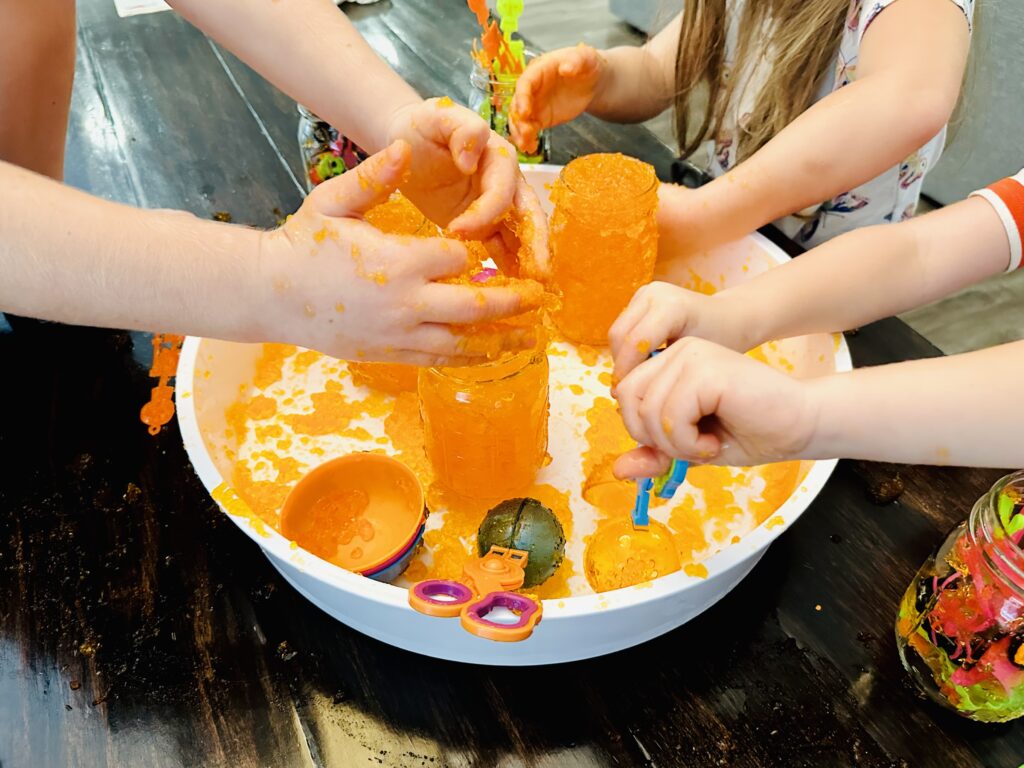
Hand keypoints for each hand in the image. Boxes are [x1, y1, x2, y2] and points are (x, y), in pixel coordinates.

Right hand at [257, 140, 541, 365]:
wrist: (268, 296)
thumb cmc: (302, 244)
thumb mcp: (333, 201)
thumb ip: (374, 177)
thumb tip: (406, 148)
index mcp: (398, 261)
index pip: (460, 256)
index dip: (478, 248)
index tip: (491, 244)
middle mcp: (405, 303)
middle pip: (475, 305)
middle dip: (513, 301)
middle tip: (540, 298)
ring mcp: (398, 334)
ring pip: (462, 342)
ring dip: (501, 340)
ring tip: (530, 338)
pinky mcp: (388, 354)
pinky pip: (438, 360)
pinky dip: (468, 359)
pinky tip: (489, 355)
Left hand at [385, 97, 548, 278]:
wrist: (405, 141)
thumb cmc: (421, 127)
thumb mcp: (437, 117)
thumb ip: (461, 129)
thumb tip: (474, 154)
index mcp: (498, 157)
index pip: (501, 190)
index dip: (485, 212)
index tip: (455, 230)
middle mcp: (505, 182)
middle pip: (528, 215)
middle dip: (535, 245)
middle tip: (539, 274)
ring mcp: (496, 206)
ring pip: (520, 236)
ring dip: (528, 262)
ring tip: (532, 292)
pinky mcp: (483, 225)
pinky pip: (501, 247)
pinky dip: (509, 268)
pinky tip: (511, 292)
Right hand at [510, 44, 604, 154]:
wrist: (593, 82)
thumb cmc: (587, 65)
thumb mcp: (586, 58)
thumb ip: (576, 61)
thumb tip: (566, 67)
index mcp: (539, 70)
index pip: (525, 83)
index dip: (522, 97)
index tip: (525, 112)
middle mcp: (532, 87)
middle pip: (517, 103)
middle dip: (518, 119)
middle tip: (525, 133)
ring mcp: (534, 104)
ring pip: (519, 118)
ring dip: (519, 132)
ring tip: (525, 145)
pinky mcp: (540, 118)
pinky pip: (529, 129)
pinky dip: (527, 139)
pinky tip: (530, 148)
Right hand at [609, 282, 753, 382]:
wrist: (728, 317)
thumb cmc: (718, 341)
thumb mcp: (692, 360)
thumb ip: (658, 372)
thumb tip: (620, 393)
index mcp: (672, 306)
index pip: (635, 342)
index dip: (626, 371)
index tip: (624, 395)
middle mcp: (654, 293)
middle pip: (619, 334)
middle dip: (620, 364)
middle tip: (625, 389)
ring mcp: (645, 292)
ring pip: (617, 331)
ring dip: (621, 357)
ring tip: (634, 378)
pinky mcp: (640, 296)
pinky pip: (623, 327)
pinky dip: (625, 348)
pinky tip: (640, 364)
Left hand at [611, 338, 817, 474]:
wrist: (800, 425)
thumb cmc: (751, 431)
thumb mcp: (690, 447)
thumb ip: (655, 452)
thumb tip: (619, 470)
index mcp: (670, 362)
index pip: (626, 395)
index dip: (646, 431)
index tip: (683, 441)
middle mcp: (678, 351)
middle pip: (629, 401)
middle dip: (656, 438)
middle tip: (693, 447)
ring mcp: (692, 355)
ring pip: (648, 411)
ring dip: (676, 444)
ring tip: (707, 443)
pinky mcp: (706, 369)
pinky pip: (670, 415)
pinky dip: (687, 442)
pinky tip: (714, 440)